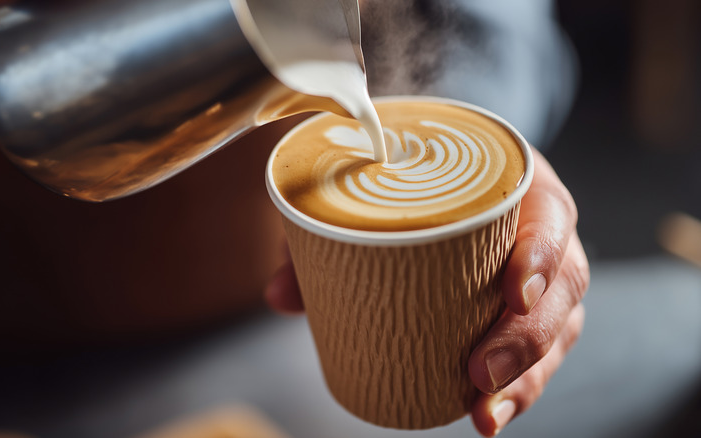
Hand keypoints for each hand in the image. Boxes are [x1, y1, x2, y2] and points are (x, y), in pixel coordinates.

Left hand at [265, 147, 589, 435]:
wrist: (448, 174)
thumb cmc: (420, 182)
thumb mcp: (379, 190)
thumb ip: (327, 234)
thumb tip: (277, 297)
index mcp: (517, 185)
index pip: (550, 214)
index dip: (542, 254)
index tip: (515, 293)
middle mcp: (541, 231)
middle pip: (564, 284)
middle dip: (528, 337)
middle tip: (480, 374)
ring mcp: (545, 274)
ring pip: (560, 328)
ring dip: (527, 377)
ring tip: (485, 413)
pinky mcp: (533, 310)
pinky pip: (543, 351)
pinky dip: (520, 387)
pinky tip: (490, 415)